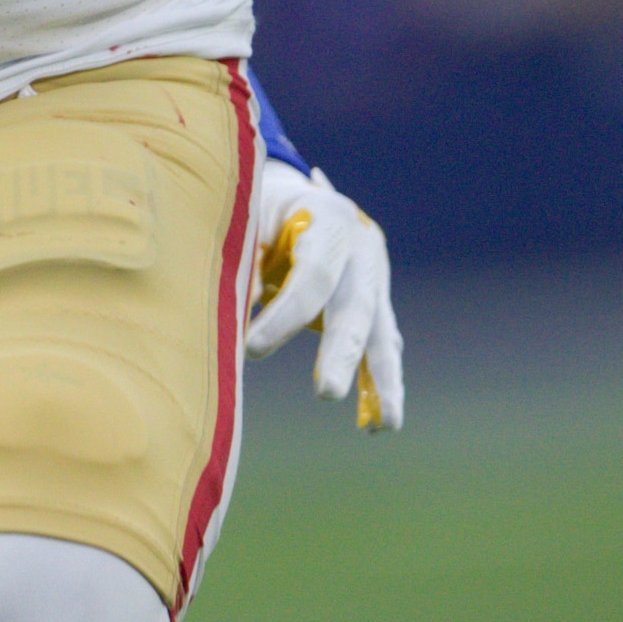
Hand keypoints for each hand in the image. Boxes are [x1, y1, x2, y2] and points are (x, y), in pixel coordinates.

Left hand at [244, 151, 404, 428]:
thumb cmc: (264, 207)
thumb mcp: (249, 215)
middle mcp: (363, 249)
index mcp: (330, 220)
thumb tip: (238, 300)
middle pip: (355, 307)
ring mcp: (375, 279)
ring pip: (382, 333)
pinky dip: (382, 383)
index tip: (251, 348)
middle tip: (326, 393)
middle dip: (341, 353)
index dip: (286, 313)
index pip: (314, 274)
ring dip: (383, 381)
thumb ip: (244, 254)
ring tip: (384, 425)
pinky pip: (383, 346)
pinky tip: (382, 422)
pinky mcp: (376, 305)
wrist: (303, 196)